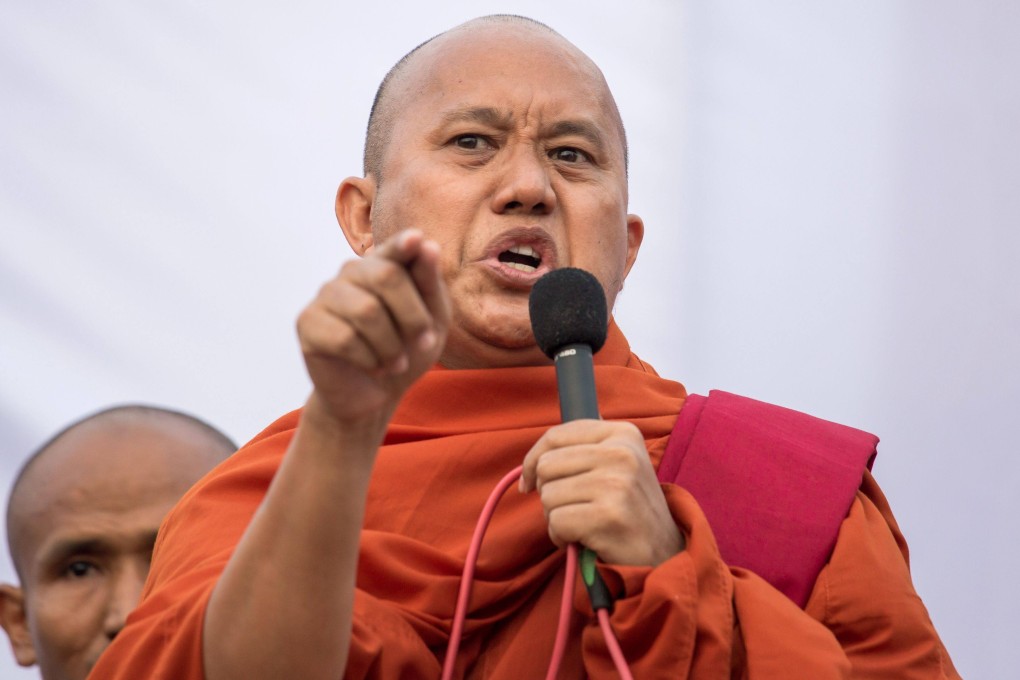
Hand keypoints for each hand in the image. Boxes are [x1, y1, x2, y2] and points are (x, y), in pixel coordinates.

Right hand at [296, 229, 450, 427]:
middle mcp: (352, 272)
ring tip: (396, 363)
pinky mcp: (308, 322)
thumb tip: (425, 243)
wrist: (375, 395)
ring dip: (391, 346)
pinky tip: (373, 367)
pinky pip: (345, 338)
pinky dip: (369, 360)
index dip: (404, 244)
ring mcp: (326, 294)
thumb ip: (429, 284)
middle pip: (386, 276)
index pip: (395, 248)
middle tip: (424, 343)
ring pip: (366, 311)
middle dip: (413, 317)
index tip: (416, 240)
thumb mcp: (432, 321)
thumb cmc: (407, 351)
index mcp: (384, 264)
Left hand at [520, 420, 683, 566]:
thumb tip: (532, 462)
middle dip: (548, 492)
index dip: (533, 460)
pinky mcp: (608, 516)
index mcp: (622, 433)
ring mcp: (617, 483)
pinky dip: (561, 537)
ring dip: (556, 517)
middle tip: (572, 507)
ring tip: (583, 524)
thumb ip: (581, 450)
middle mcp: (621, 453)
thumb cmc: (629, 508)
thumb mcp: (617, 465)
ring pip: (548, 495)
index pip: (556, 436)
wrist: (665, 552)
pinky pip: (556, 522)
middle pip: (546, 465)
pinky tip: (583, 540)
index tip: (530, 481)